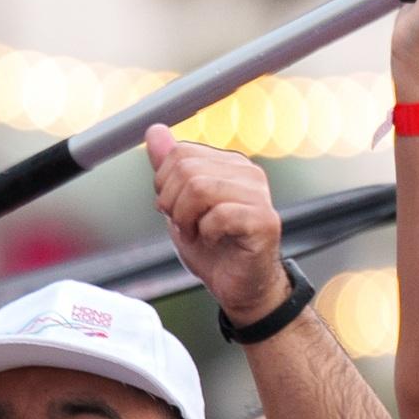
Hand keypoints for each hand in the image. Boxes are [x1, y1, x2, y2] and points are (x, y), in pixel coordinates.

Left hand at [147, 127, 287, 327]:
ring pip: (199, 188)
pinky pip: (218, 215)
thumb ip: (169, 168)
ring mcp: (259, 195)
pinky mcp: (264, 220)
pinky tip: (214, 240)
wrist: (238, 287)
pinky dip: (205, 233)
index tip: (174, 209)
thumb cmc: (212, 248)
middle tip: (186, 226)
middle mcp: (248, 172)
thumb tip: (155, 130)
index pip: (180, 152)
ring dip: (187, 219)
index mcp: (229, 163)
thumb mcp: (179, 204)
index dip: (165, 184)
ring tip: (198, 234)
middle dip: (173, 203)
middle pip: (186, 169)